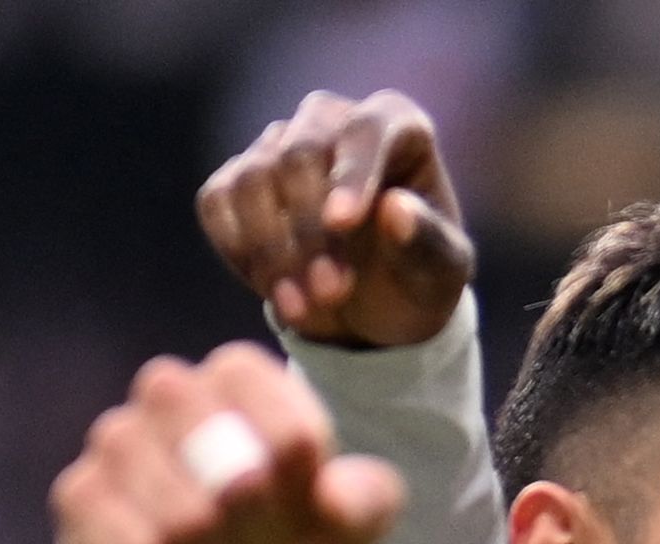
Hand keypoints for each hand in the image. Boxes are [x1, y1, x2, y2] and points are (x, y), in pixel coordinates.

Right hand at [52, 343, 403, 543]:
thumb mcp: (347, 528)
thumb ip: (369, 498)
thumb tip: (336, 497)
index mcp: (238, 380)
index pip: (253, 379)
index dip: (289, 447)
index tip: (308, 494)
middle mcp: (168, 393)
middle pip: (203, 424)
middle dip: (253, 505)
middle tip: (268, 542)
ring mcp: (115, 442)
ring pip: (165, 491)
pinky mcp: (77, 498)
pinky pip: (119, 532)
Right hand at [198, 89, 472, 348]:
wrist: (379, 304)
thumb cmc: (419, 274)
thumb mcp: (442, 271)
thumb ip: (428, 241)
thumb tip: (394, 209)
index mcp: (395, 124)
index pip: (364, 131)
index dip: (351, 175)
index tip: (343, 224)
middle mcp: (330, 120)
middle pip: (297, 155)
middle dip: (310, 231)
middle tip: (332, 292)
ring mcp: (277, 145)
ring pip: (252, 180)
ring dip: (274, 251)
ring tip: (307, 307)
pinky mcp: (236, 178)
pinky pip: (218, 204)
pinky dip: (242, 254)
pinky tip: (279, 292)